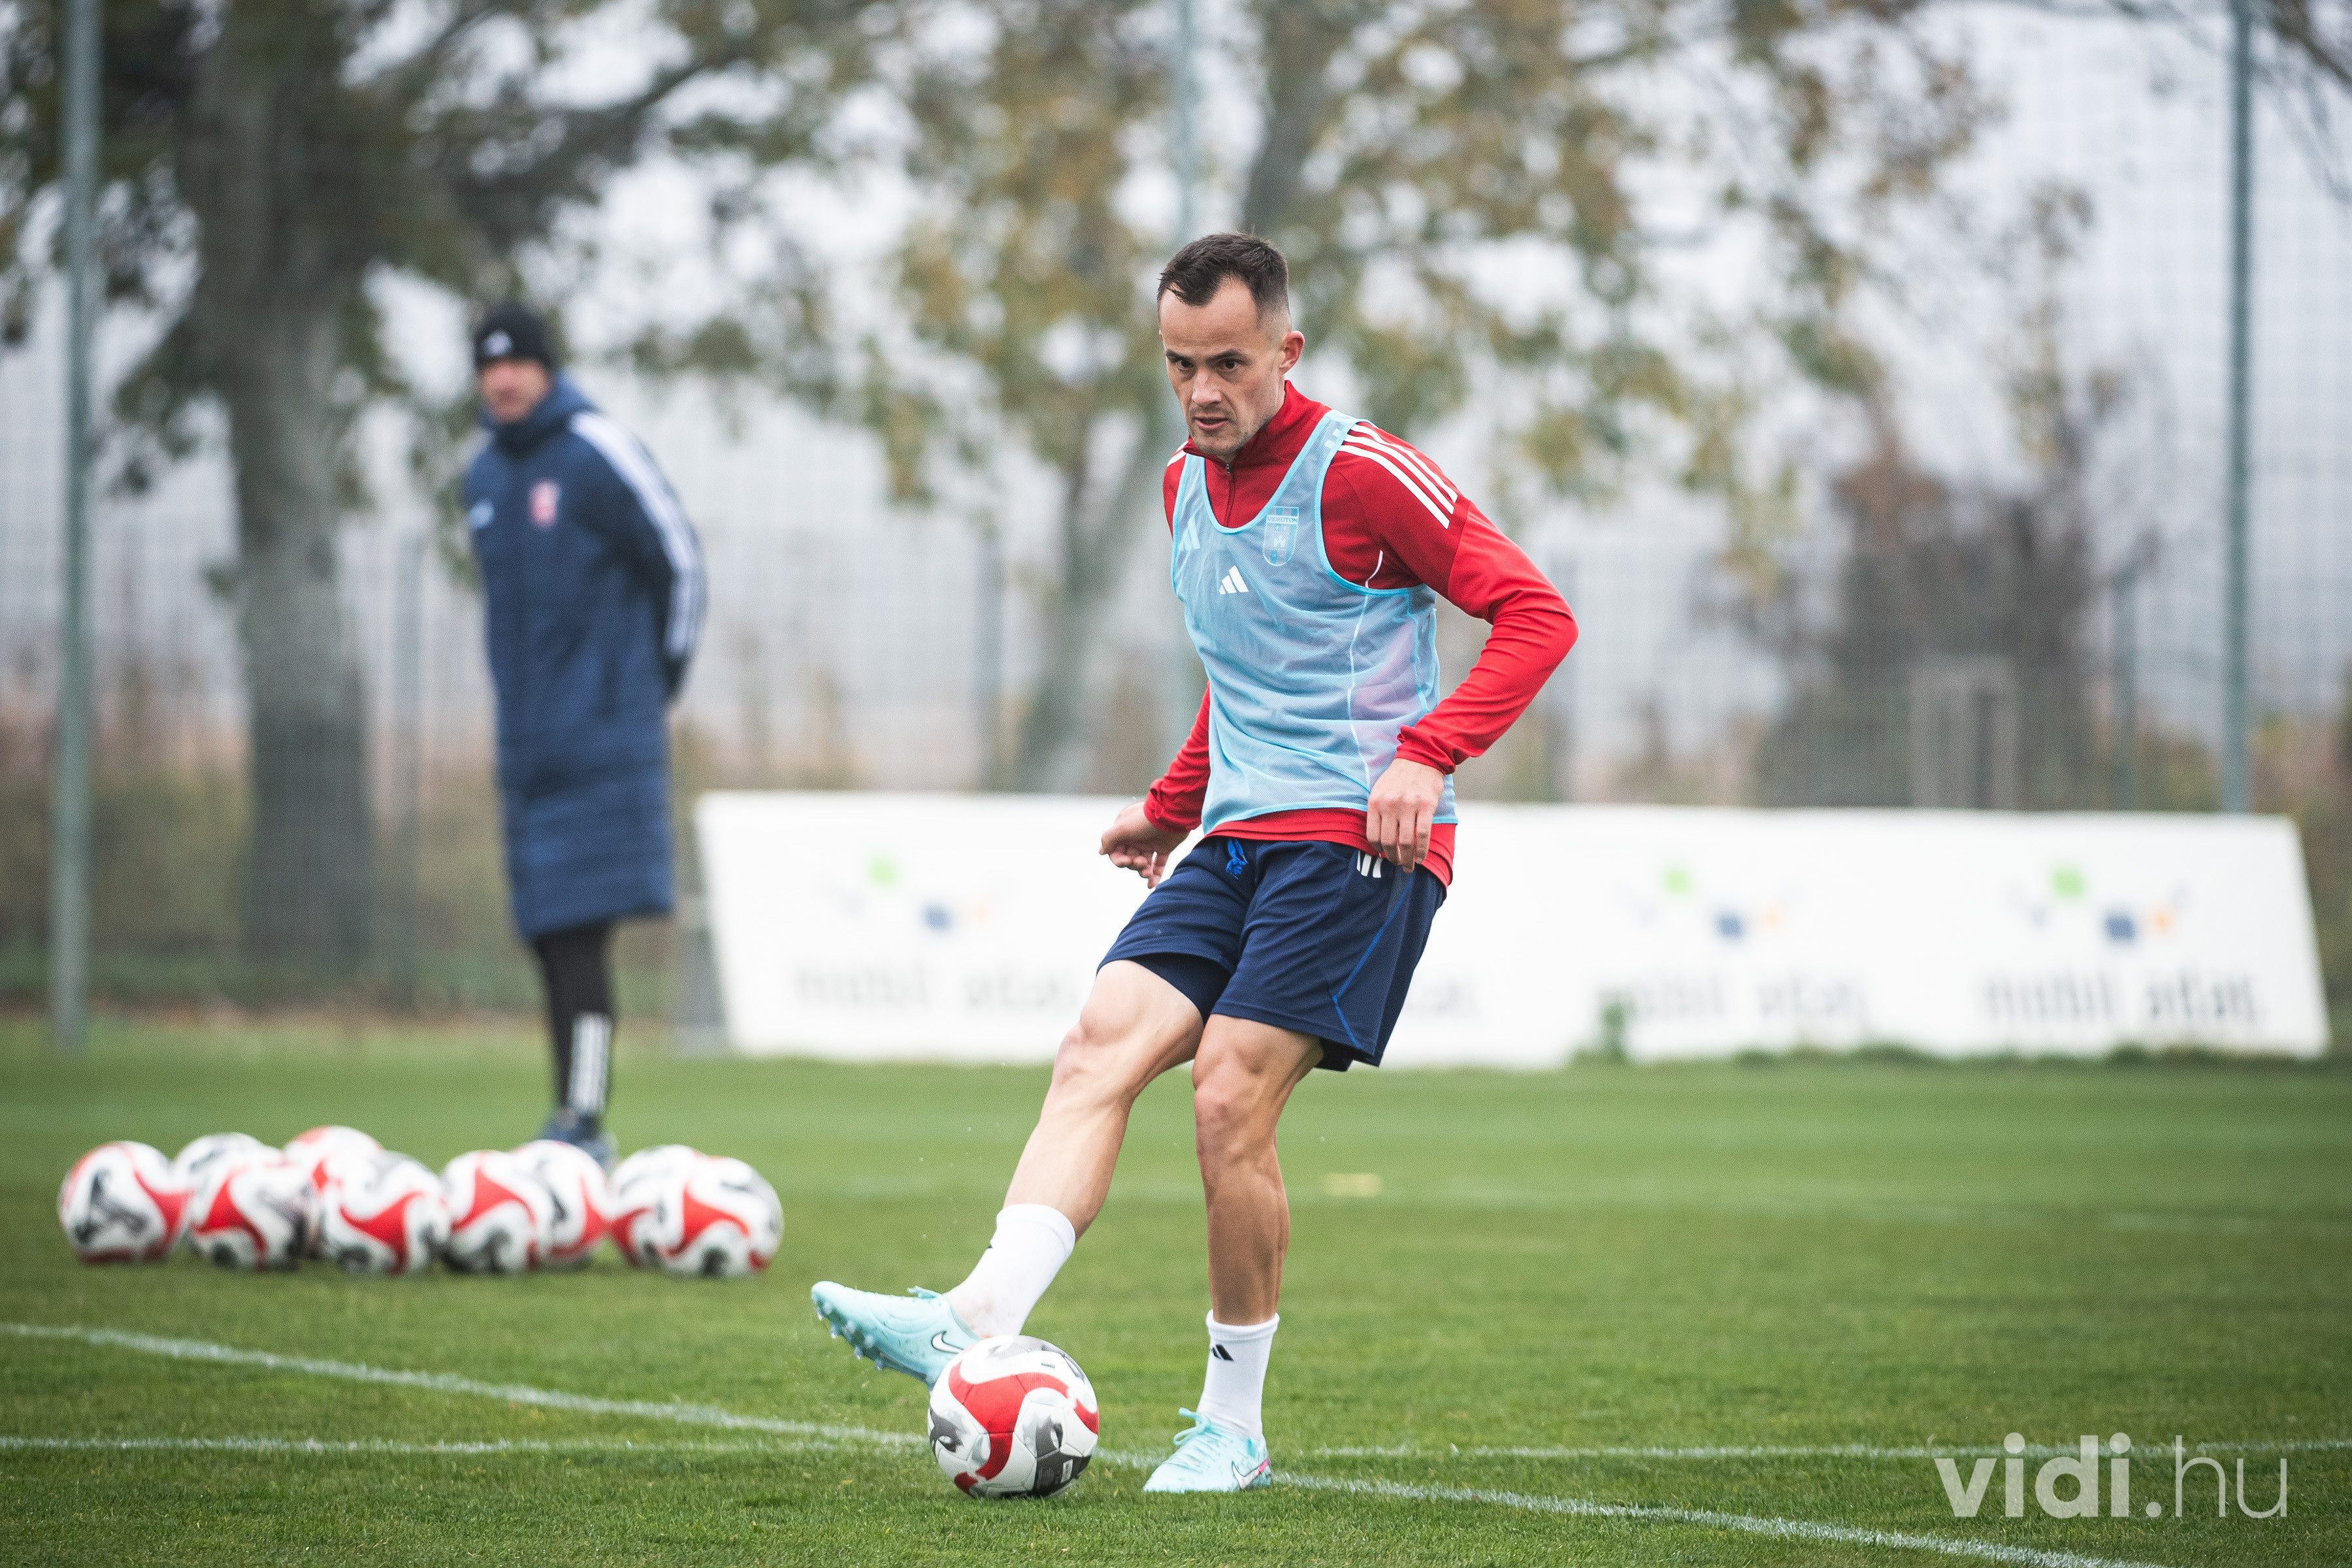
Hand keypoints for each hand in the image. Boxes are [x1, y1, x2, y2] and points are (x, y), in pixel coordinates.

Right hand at [1100, 800, 1188, 887]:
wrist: (1172, 815)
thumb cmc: (1145, 820)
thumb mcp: (1122, 827)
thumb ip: (1108, 839)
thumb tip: (1101, 852)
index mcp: (1124, 831)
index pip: (1116, 851)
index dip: (1119, 860)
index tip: (1126, 861)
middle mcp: (1136, 837)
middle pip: (1129, 858)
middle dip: (1133, 865)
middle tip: (1141, 862)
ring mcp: (1151, 843)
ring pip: (1143, 864)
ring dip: (1143, 871)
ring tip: (1147, 873)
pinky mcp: (1164, 848)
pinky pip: (1158, 865)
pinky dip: (1155, 875)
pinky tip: (1152, 885)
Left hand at [1366, 758, 1445, 873]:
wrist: (1420, 758)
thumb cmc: (1399, 778)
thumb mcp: (1380, 791)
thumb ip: (1378, 812)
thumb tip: (1379, 841)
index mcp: (1375, 802)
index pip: (1373, 836)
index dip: (1379, 851)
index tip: (1384, 857)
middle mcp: (1390, 805)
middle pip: (1389, 842)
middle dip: (1393, 858)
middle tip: (1398, 865)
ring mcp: (1408, 805)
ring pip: (1405, 842)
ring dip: (1408, 859)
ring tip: (1410, 866)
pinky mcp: (1426, 806)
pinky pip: (1423, 834)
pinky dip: (1422, 850)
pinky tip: (1421, 857)